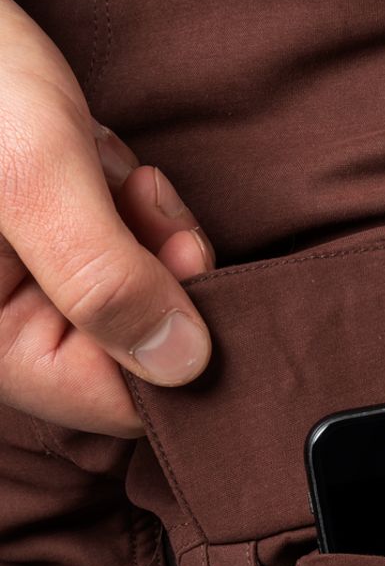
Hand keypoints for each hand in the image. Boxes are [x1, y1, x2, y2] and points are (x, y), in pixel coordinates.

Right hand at [0, 0, 213, 436]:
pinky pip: (128, 251)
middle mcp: (12, 325)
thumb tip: (185, 365)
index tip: (187, 264)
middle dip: (164, 275)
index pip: (113, 401)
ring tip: (114, 172)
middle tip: (149, 199)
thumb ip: (105, 275)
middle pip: (139, 349)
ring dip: (153, 232)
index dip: (175, 349)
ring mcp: (37, 285)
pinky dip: (135, 207)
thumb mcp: (32, 175)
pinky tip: (105, 164)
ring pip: (144, 298)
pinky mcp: (56, 244)